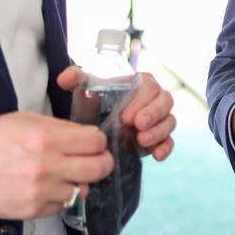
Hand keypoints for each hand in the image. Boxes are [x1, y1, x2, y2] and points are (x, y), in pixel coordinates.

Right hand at [0, 112, 112, 219]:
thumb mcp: (24, 120)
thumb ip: (57, 127)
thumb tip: (84, 135)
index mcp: (46, 138)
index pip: (95, 141)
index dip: (98, 140)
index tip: (94, 141)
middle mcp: (47, 166)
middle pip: (98, 168)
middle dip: (102, 161)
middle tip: (96, 159)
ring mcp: (40, 191)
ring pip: (83, 190)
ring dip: (79, 181)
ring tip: (66, 173)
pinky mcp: (33, 210)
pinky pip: (63, 205)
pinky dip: (61, 196)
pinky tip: (48, 185)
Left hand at [57, 66, 176, 160]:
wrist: (103, 120)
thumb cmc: (98, 99)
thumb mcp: (87, 88)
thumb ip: (77, 79)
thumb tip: (64, 78)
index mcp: (142, 82)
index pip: (149, 86)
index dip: (141, 101)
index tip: (125, 116)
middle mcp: (155, 99)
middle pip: (165, 102)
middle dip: (153, 115)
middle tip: (137, 127)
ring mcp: (160, 119)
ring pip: (169, 121)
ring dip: (158, 132)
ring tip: (141, 141)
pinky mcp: (160, 137)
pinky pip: (170, 141)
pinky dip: (166, 147)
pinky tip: (156, 156)